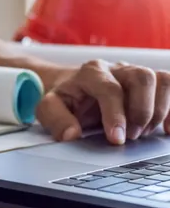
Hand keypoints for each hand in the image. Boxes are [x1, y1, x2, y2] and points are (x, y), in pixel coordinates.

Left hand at [36, 60, 169, 144]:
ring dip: (158, 110)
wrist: (72, 87)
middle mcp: (117, 68)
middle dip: (141, 111)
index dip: (116, 115)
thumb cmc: (64, 99)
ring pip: (161, 80)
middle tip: (130, 136)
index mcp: (91, 72)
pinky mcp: (150, 83)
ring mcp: (135, 73)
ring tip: (143, 133)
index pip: (110, 89)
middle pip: (142, 78)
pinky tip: (168, 129)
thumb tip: (72, 135)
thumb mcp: (48, 108)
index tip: (117, 140)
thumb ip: (56, 120)